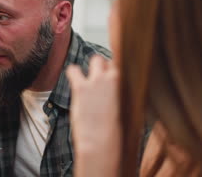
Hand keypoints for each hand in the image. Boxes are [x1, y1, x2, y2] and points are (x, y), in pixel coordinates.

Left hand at [66, 55, 120, 175]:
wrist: (101, 142)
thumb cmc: (115, 132)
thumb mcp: (127, 110)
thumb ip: (124, 95)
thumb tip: (121, 91)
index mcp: (127, 84)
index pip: (122, 64)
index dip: (114, 69)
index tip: (111, 76)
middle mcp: (113, 78)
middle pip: (109, 60)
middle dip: (102, 66)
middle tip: (98, 79)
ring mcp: (97, 80)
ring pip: (95, 59)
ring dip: (91, 67)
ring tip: (87, 80)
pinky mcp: (81, 87)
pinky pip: (74, 69)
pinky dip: (73, 72)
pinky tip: (74, 78)